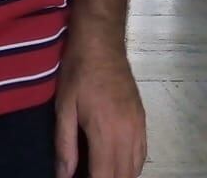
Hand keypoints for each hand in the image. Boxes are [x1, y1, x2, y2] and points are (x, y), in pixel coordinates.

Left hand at [54, 36, 145, 177]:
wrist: (102, 41)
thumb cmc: (78, 72)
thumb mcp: (63, 107)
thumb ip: (65, 145)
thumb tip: (64, 176)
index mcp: (105, 133)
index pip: (104, 177)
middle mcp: (127, 134)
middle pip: (123, 177)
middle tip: (87, 176)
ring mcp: (138, 127)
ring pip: (135, 169)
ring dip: (120, 177)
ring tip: (100, 172)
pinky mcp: (143, 120)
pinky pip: (142, 155)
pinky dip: (131, 167)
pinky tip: (117, 165)